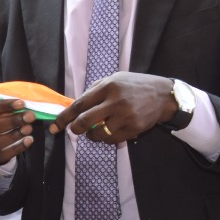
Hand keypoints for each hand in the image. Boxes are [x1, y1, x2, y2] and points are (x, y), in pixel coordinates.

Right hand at [0, 96, 35, 165]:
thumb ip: (5, 107)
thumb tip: (22, 106)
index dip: (5, 106)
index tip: (22, 103)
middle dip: (13, 121)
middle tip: (30, 116)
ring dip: (14, 135)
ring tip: (28, 128)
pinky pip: (3, 155)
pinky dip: (17, 148)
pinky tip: (29, 140)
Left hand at [57, 72, 176, 142]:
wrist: (163, 95)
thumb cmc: (134, 85)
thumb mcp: (114, 79)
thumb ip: (95, 90)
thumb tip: (75, 105)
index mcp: (108, 87)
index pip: (79, 105)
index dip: (64, 117)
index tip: (56, 125)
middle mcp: (115, 102)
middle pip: (85, 121)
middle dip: (75, 129)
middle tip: (74, 130)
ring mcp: (125, 117)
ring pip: (98, 134)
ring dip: (91, 136)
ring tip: (94, 131)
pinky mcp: (133, 129)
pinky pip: (112, 140)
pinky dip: (106, 139)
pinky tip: (109, 132)